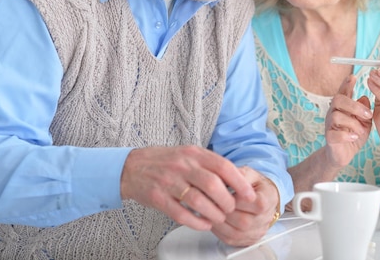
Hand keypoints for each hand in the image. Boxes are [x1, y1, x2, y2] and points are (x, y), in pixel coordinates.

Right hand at [120, 146, 255, 231]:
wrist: (131, 167)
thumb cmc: (165, 162)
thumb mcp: (189, 154)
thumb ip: (210, 164)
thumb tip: (237, 179)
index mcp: (194, 153)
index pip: (223, 166)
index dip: (239, 182)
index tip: (248, 195)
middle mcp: (182, 165)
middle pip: (212, 184)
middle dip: (226, 200)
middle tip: (231, 209)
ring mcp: (169, 181)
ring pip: (197, 200)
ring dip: (213, 213)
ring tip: (218, 218)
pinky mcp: (157, 197)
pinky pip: (180, 213)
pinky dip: (196, 222)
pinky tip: (204, 225)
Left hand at [211, 167, 279, 245]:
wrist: (263, 196)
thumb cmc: (256, 186)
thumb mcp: (250, 173)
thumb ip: (240, 174)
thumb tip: (225, 176)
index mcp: (268, 199)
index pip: (251, 202)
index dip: (233, 198)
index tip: (220, 192)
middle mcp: (265, 218)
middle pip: (243, 221)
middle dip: (224, 212)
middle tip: (211, 202)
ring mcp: (257, 232)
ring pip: (235, 233)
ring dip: (219, 223)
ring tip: (210, 210)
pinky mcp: (247, 240)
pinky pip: (230, 239)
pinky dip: (218, 231)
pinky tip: (213, 220)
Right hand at [324, 75, 372, 167]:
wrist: (343, 155)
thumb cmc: (353, 135)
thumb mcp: (364, 122)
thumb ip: (365, 111)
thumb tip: (365, 97)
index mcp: (342, 107)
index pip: (343, 92)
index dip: (346, 84)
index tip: (353, 76)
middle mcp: (333, 113)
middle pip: (338, 100)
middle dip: (354, 106)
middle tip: (368, 114)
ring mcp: (329, 125)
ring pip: (337, 116)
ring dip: (353, 123)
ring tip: (361, 131)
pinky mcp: (329, 138)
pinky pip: (334, 133)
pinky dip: (346, 135)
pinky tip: (354, 137)